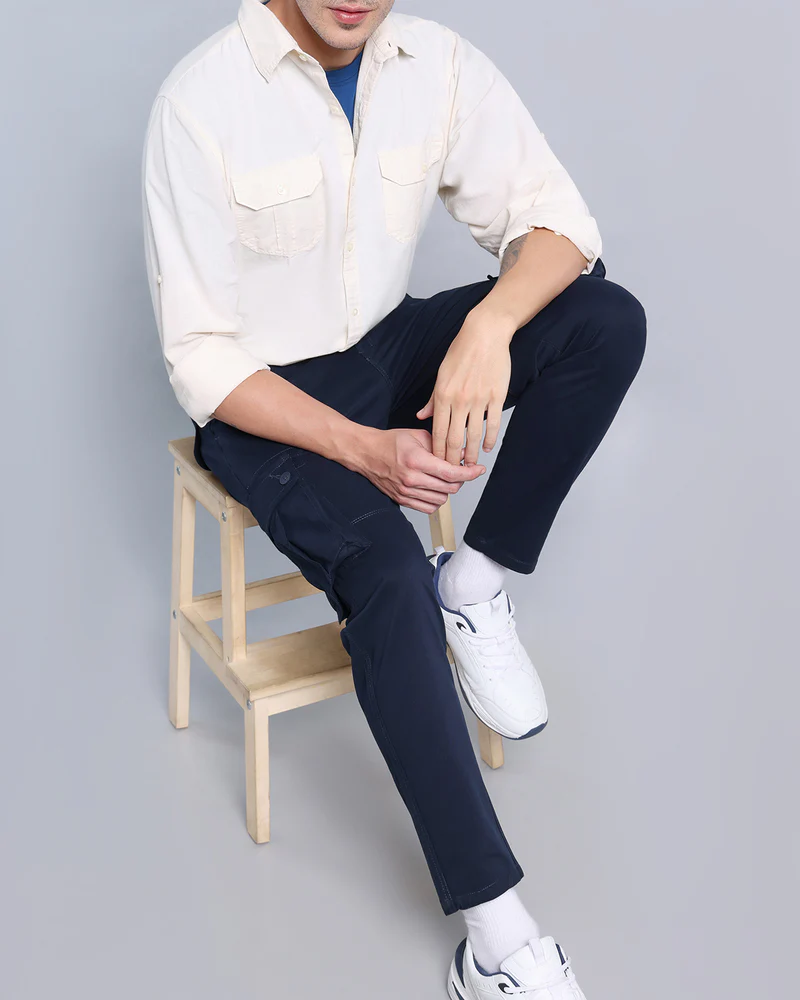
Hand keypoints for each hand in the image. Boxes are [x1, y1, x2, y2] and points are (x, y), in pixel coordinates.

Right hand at [356, 427, 484, 513]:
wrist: (367, 453)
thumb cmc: (390, 443)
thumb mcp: (418, 436)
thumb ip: (442, 446)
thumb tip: (463, 453)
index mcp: (416, 461)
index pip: (451, 473)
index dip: (469, 473)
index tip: (478, 470)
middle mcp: (411, 479)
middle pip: (449, 489)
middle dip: (460, 480)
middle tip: (459, 471)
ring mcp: (406, 492)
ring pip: (441, 500)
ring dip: (447, 490)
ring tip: (443, 478)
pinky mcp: (402, 500)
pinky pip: (428, 508)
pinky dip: (435, 500)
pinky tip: (433, 488)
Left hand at [416, 308, 515, 464]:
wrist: (485, 334)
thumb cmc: (461, 352)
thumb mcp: (441, 374)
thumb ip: (433, 399)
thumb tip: (422, 416)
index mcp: (443, 395)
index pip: (437, 432)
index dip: (437, 452)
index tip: (437, 464)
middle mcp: (459, 400)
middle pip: (454, 439)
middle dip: (452, 459)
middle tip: (453, 473)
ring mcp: (479, 399)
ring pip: (474, 436)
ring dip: (472, 454)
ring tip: (470, 464)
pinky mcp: (496, 396)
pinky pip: (492, 424)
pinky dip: (490, 439)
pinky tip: (487, 447)